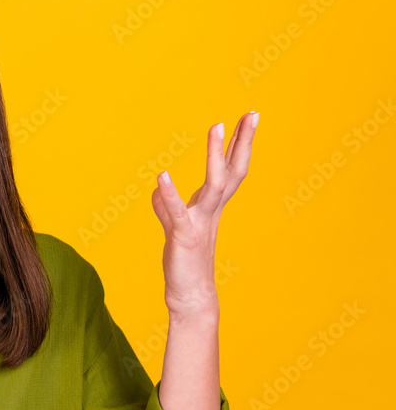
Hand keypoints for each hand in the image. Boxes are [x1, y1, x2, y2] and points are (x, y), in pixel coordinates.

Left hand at [150, 111, 257, 318]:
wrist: (189, 296)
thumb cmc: (185, 263)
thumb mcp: (174, 229)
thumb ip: (166, 208)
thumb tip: (158, 191)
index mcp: (210, 206)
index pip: (229, 169)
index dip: (238, 144)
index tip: (247, 117)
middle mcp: (211, 210)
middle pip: (232, 170)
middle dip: (241, 142)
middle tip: (251, 113)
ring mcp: (200, 222)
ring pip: (213, 184)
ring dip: (215, 155)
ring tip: (216, 127)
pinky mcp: (184, 236)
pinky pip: (177, 212)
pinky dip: (169, 194)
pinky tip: (162, 176)